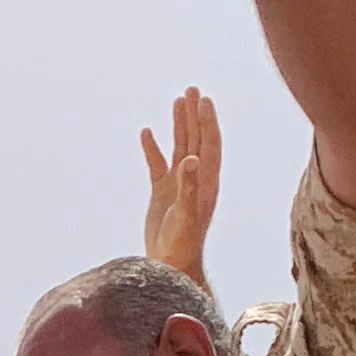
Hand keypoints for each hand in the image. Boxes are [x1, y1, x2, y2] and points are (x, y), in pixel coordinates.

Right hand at [139, 88, 223, 290]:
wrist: (171, 266)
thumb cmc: (182, 245)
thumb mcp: (186, 216)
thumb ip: (189, 187)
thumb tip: (189, 159)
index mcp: (205, 181)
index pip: (209, 144)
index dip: (206, 121)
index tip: (203, 100)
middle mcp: (194, 179)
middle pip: (196, 139)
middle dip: (194, 114)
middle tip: (192, 89)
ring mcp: (177, 184)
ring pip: (180, 146)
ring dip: (179, 124)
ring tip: (178, 100)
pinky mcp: (162, 193)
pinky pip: (157, 164)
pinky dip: (153, 148)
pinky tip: (147, 133)